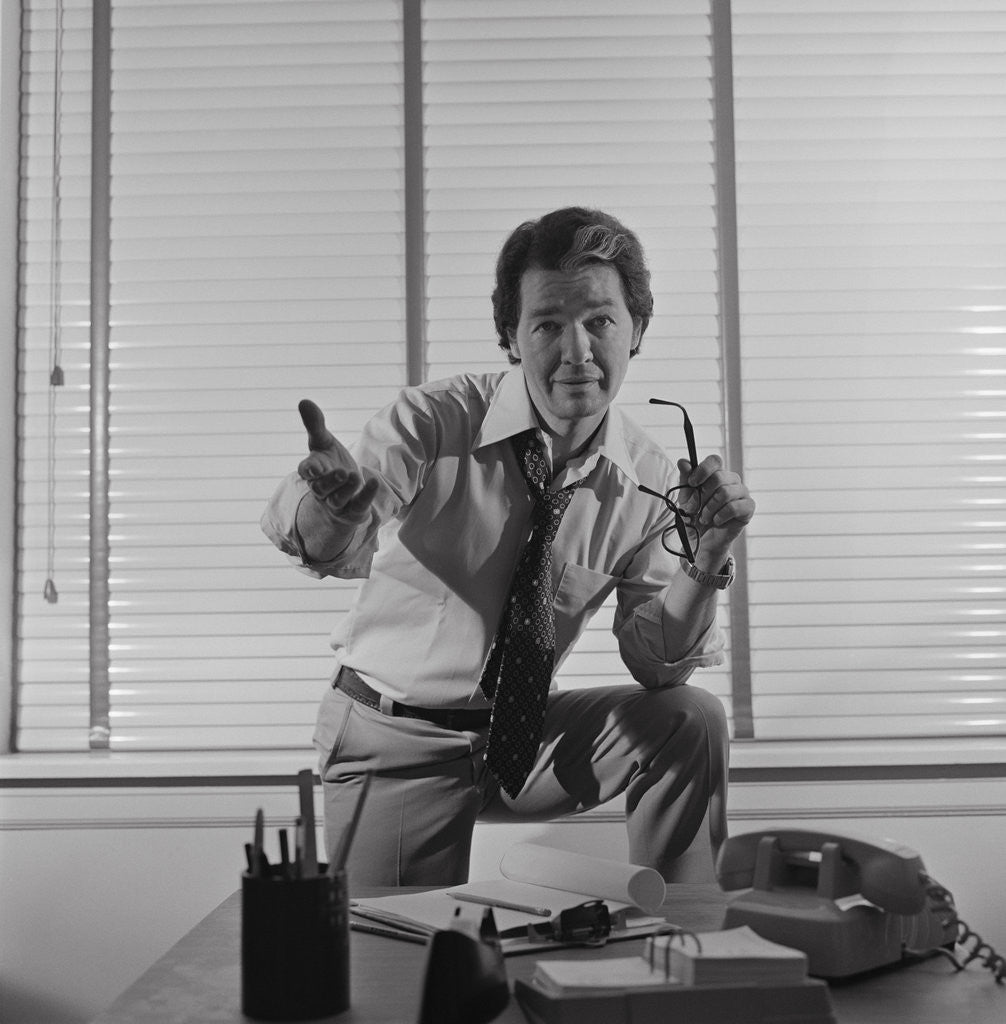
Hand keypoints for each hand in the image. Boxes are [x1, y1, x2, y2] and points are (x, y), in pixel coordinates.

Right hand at [297, 399, 378, 525]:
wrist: (343, 491)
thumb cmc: (329, 464)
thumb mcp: (323, 442)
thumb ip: (315, 425)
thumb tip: (303, 400)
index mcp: (313, 471)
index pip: (306, 471)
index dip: (308, 470)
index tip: (312, 469)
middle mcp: (322, 489)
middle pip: (322, 488)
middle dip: (331, 481)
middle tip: (342, 472)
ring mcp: (337, 502)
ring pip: (337, 499)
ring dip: (346, 489)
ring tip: (354, 475)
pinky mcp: (353, 511)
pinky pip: (358, 505)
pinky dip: (366, 495)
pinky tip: (374, 482)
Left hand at [676, 454, 754, 567]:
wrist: (702, 539)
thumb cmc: (694, 516)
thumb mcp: (685, 498)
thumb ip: (685, 480)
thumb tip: (683, 462)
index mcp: (716, 473)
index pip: (715, 460)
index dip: (703, 470)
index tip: (692, 483)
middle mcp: (731, 480)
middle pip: (719, 477)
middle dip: (702, 496)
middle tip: (693, 509)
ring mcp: (742, 492)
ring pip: (725, 493)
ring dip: (709, 509)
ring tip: (704, 518)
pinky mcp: (748, 507)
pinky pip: (734, 507)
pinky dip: (720, 516)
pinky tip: (716, 522)